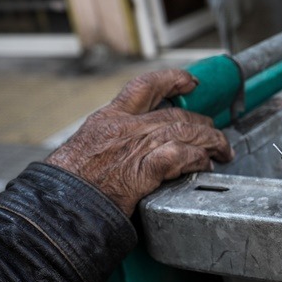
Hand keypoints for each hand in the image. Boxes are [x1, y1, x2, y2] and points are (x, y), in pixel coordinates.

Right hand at [46, 69, 233, 215]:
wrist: (58, 202)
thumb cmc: (69, 182)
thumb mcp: (85, 148)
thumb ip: (111, 142)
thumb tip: (127, 148)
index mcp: (108, 118)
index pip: (145, 87)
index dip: (172, 79)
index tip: (191, 82)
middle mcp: (125, 128)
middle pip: (175, 115)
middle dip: (202, 124)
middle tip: (216, 134)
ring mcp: (134, 148)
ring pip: (184, 133)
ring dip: (210, 141)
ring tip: (222, 150)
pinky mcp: (142, 171)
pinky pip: (180, 157)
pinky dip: (197, 159)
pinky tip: (205, 164)